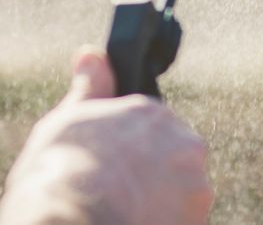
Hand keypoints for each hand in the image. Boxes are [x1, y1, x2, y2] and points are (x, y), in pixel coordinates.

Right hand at [0, 47, 212, 224]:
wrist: (73, 218)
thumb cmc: (63, 169)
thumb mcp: (68, 121)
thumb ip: (90, 88)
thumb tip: (91, 54)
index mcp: (151, 112)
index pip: (152, 130)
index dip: (131, 153)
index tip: (113, 168)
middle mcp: (183, 143)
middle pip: (173, 161)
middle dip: (153, 177)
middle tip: (119, 194)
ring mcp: (195, 184)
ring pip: (181, 196)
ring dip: (162, 204)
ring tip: (125, 212)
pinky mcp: (199, 219)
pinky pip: (183, 221)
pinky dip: (165, 223)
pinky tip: (136, 223)